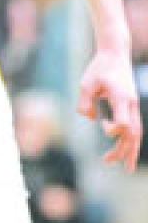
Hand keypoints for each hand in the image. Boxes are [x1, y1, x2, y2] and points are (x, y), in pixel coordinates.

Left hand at [77, 48, 142, 169]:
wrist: (115, 54)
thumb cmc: (99, 68)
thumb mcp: (86, 83)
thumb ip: (85, 102)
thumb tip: (91, 118)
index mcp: (120, 97)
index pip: (124, 122)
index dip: (115, 129)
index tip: (102, 125)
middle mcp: (130, 103)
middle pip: (132, 133)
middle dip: (122, 150)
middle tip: (107, 162)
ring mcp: (133, 105)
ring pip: (136, 133)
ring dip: (129, 150)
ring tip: (124, 167)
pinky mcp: (131, 106)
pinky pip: (135, 127)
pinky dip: (131, 141)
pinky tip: (126, 151)